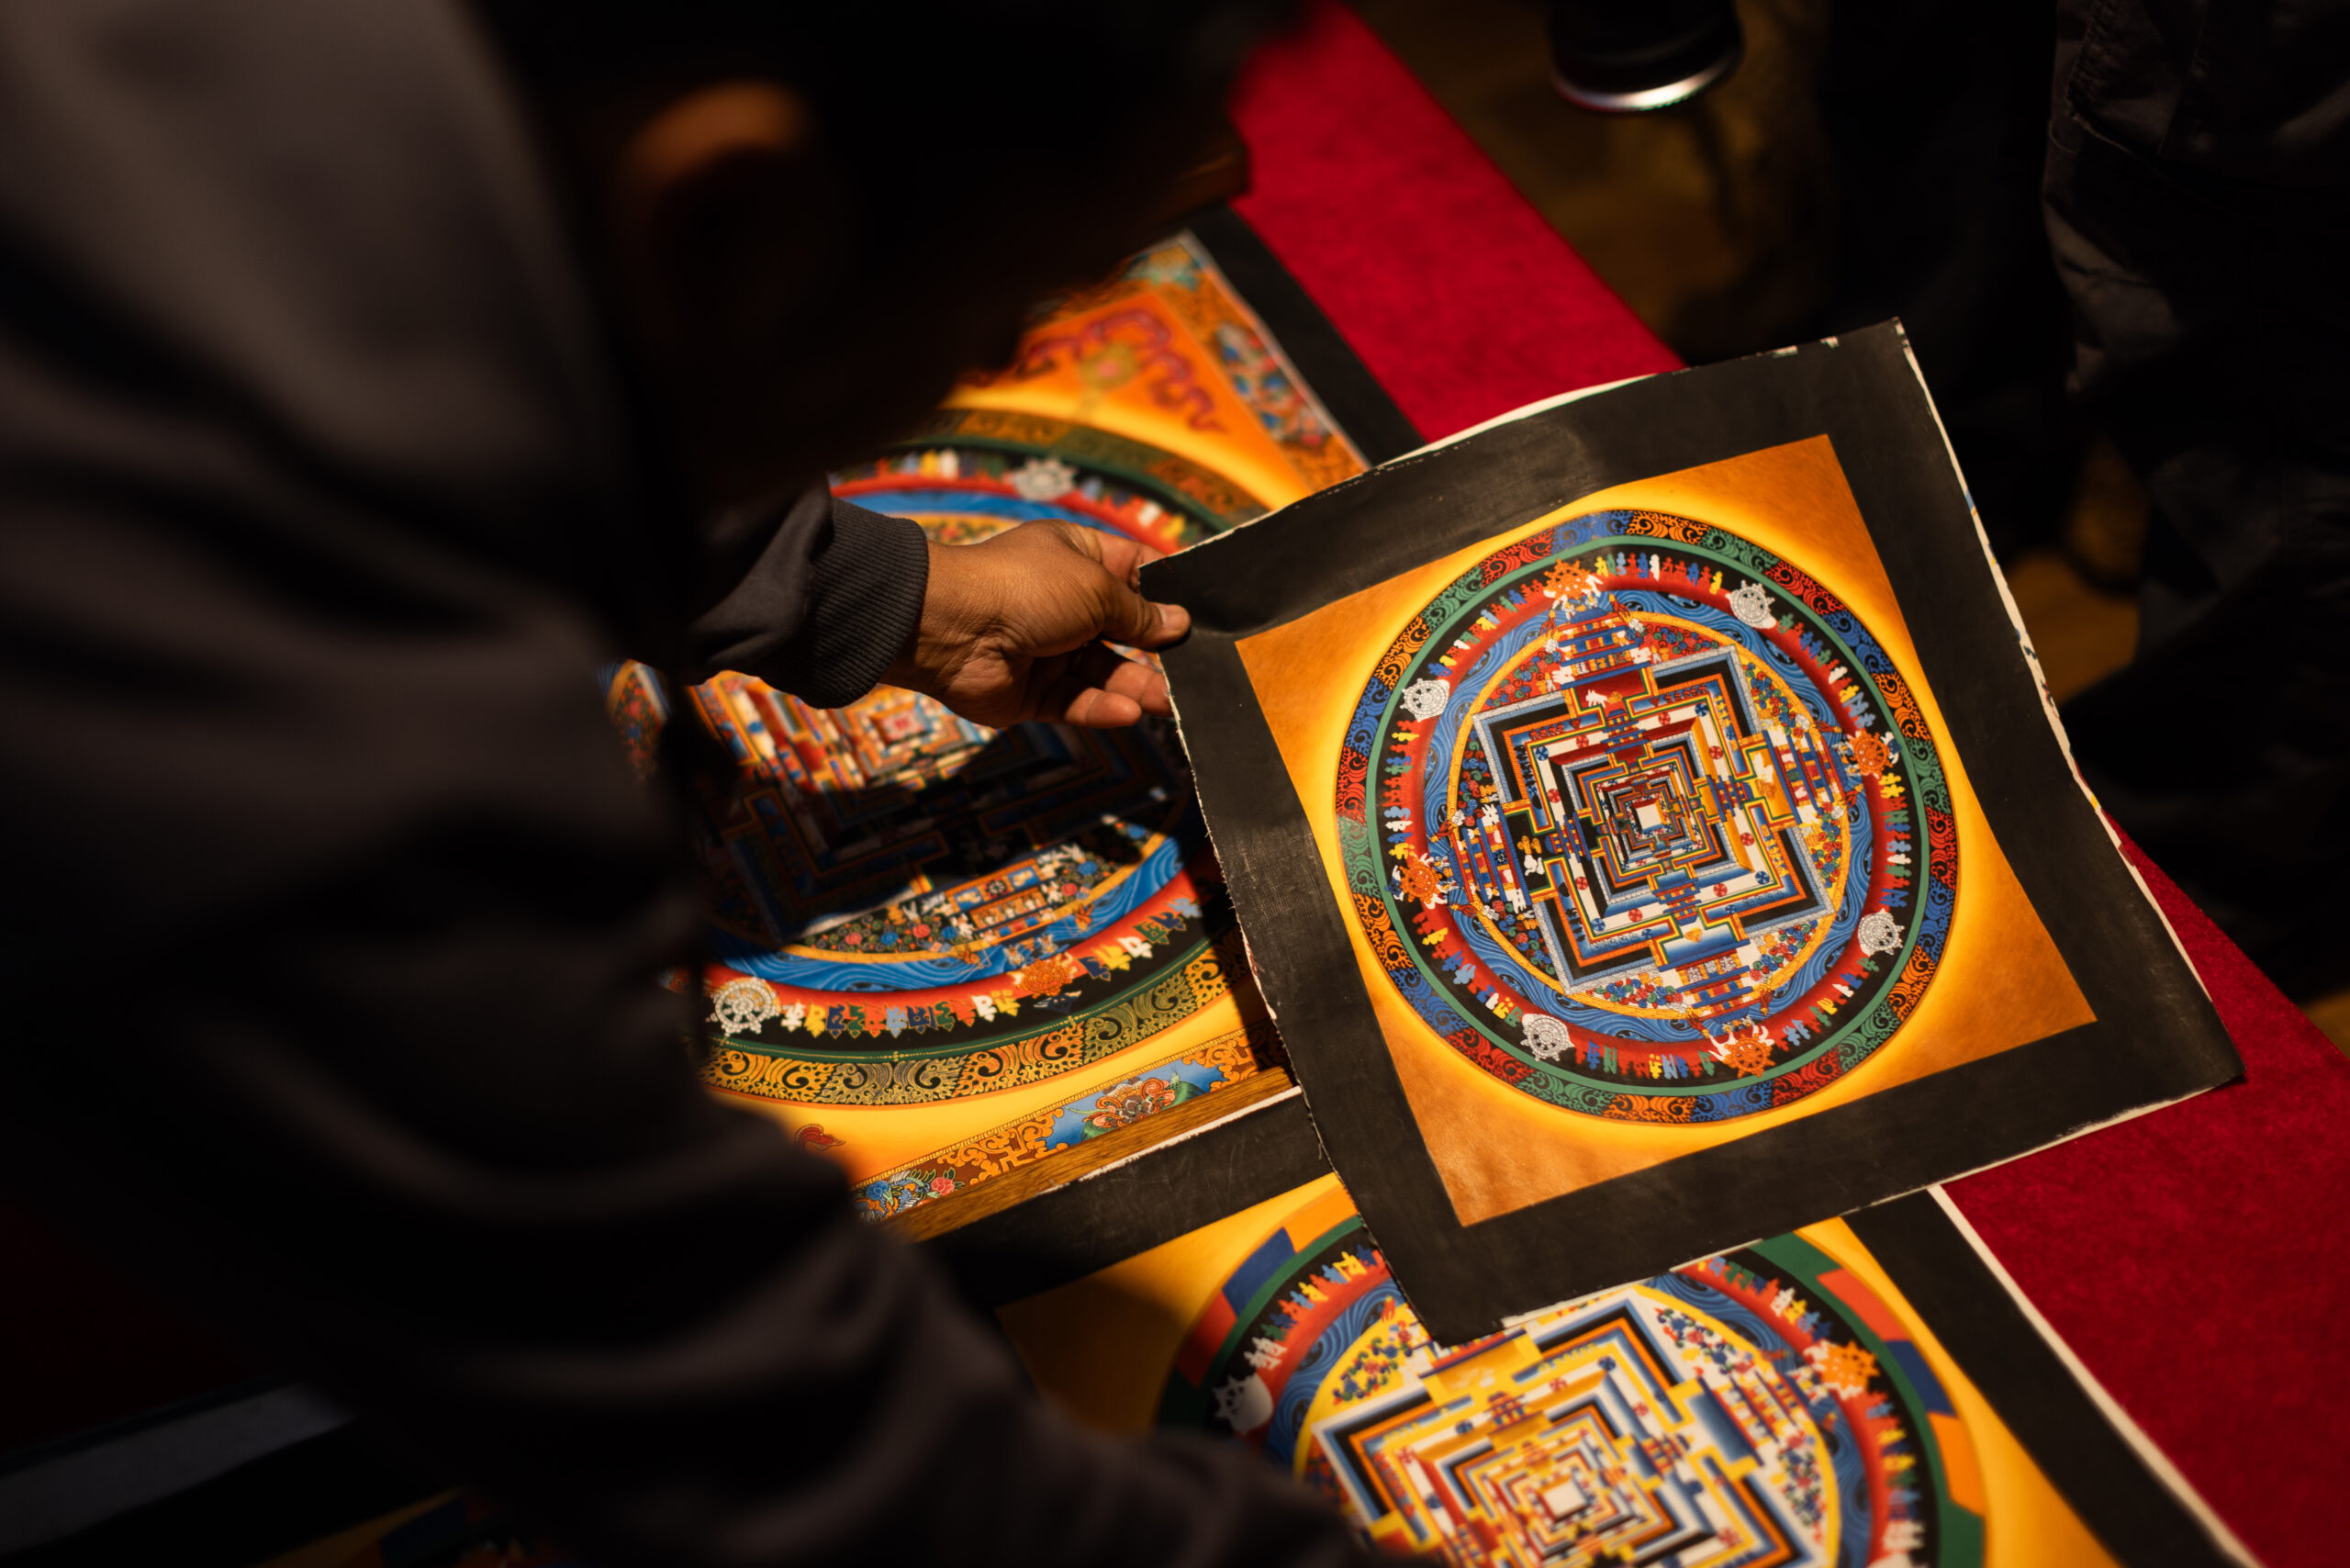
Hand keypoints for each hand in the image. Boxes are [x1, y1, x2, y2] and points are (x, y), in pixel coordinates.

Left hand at [882, 521, 1191, 728]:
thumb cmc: (1025, 586)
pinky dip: (1102, 707)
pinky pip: (1077, 702)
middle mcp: (1064, 602)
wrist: (952, 628)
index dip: (1166, 590)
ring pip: (1104, 673)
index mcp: (1077, 558)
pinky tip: (1128, 712)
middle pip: (1123, 631)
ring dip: (1136, 687)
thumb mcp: (1096, 589)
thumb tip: (1180, 623)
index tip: (1202, 611)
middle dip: (1156, 650)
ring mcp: (1049, 649)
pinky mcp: (1034, 692)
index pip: (1133, 570)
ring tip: (1167, 703)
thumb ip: (1140, 613)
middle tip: (1193, 670)